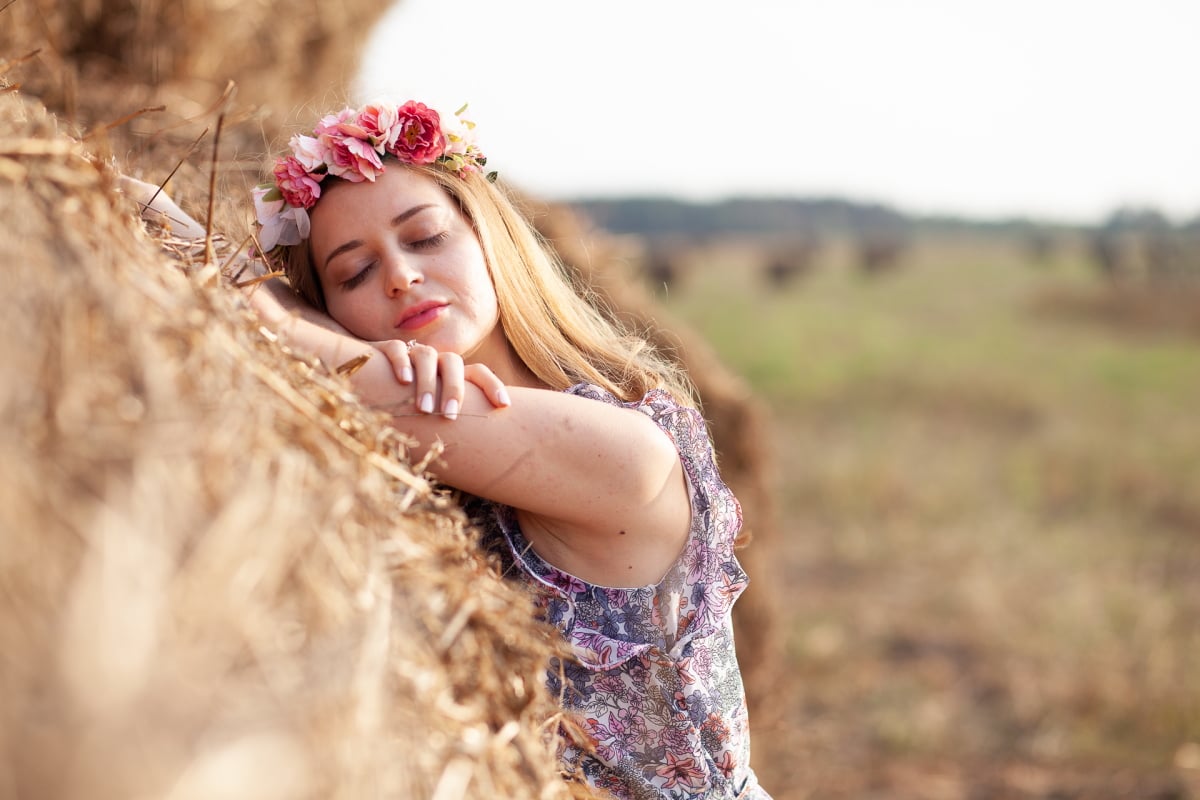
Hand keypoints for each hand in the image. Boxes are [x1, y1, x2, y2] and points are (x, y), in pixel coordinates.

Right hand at [374, 340, 510, 419]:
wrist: (367, 382)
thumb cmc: (407, 406)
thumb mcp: (432, 413)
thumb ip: (449, 423)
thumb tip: (476, 456)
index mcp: (451, 373)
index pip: (478, 372)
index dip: (493, 385)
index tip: (504, 406)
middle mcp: (435, 361)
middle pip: (453, 363)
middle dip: (454, 389)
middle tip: (449, 416)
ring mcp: (411, 353)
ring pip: (426, 356)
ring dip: (427, 382)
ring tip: (423, 408)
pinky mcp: (385, 349)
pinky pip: (397, 349)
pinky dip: (401, 362)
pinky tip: (403, 381)